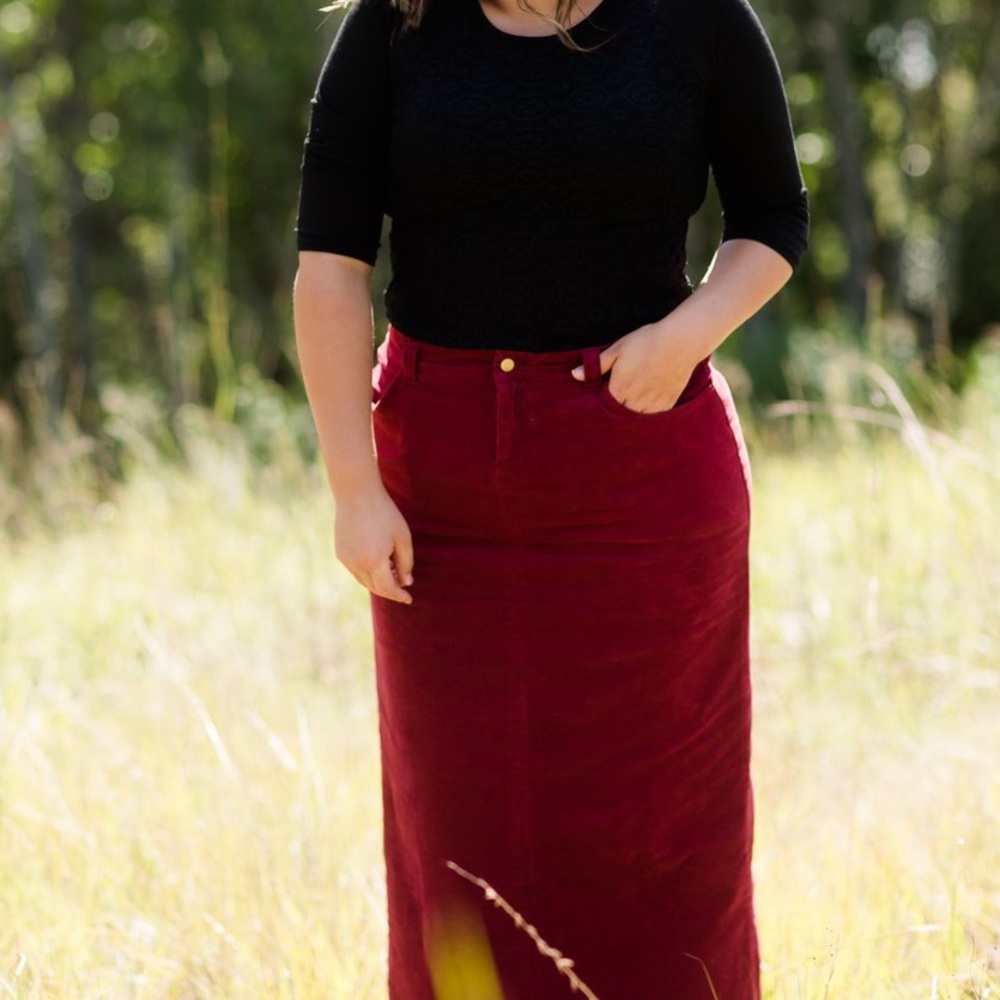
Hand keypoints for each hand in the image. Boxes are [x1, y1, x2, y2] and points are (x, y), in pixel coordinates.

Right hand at [334, 482, 413, 603]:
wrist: (356, 494)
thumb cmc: (384, 513)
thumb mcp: (402, 537)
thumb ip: (406, 562)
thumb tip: (406, 582)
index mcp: (374, 560)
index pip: (388, 588)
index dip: (399, 595)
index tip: (409, 599)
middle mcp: (357, 564)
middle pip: (375, 587)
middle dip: (390, 589)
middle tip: (403, 583)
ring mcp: (346, 559)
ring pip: (364, 580)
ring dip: (378, 581)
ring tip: (392, 570)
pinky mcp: (340, 553)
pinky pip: (356, 570)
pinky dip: (368, 572)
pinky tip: (378, 561)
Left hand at [570, 321, 701, 413]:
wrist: (681, 341)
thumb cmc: (646, 341)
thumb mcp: (618, 349)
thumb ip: (597, 365)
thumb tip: (574, 375)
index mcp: (620, 388)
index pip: (605, 405)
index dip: (603, 400)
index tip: (604, 393)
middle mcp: (635, 400)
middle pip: (620, 413)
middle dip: (617, 408)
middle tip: (619, 396)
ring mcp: (653, 403)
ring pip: (637, 417)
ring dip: (632, 412)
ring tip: (632, 401)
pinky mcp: (668, 402)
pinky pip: (654, 415)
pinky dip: (649, 412)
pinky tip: (647, 403)